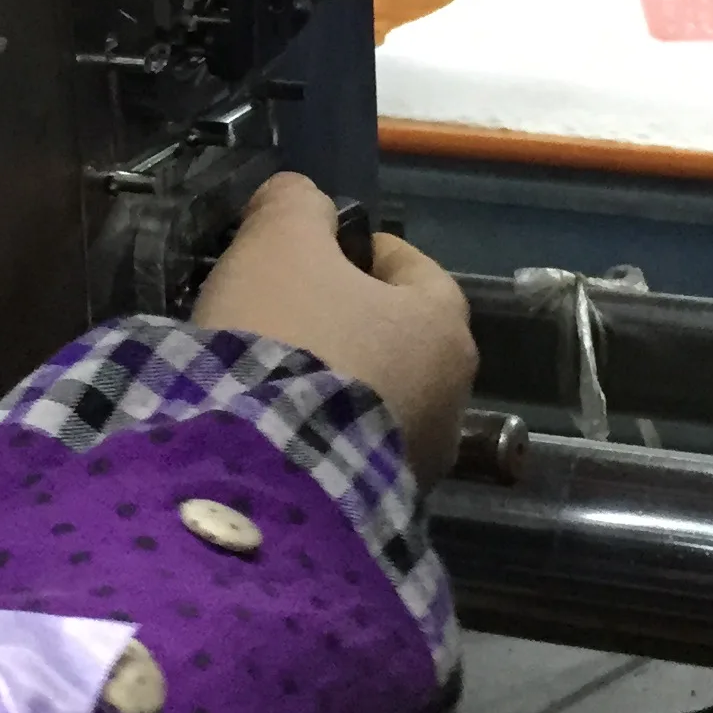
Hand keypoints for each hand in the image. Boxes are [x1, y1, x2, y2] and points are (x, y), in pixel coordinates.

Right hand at [192, 173, 476, 484]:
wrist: (260, 477)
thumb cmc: (286, 340)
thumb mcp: (279, 243)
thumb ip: (296, 205)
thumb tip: (300, 197)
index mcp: (443, 327)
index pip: (412, 269)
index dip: (358, 252)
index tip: (311, 253)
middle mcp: (452, 399)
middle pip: (395, 340)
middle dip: (345, 324)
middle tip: (280, 315)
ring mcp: (420, 465)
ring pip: (373, 403)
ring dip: (331, 387)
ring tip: (265, 380)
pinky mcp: (377, 515)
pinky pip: (344, 457)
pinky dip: (315, 440)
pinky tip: (267, 431)